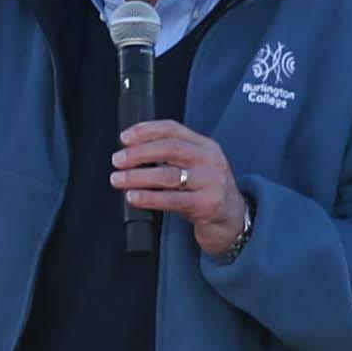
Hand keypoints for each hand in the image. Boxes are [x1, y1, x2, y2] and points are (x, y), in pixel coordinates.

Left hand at [111, 117, 255, 258]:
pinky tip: (134, 197)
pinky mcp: (208, 204)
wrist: (234, 221)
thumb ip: (171, 158)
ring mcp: (211, 181)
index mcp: (205, 146)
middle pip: (170, 148)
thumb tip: (131, 153)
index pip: (172, 129)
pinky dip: (149, 197)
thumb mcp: (195, 168)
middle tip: (117, 160)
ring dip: (138, 177)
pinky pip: (172, 199)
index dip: (145, 131)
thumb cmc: (206, 193)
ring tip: (118, 180)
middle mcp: (210, 160)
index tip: (124, 138)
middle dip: (138, 153)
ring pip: (168, 174)